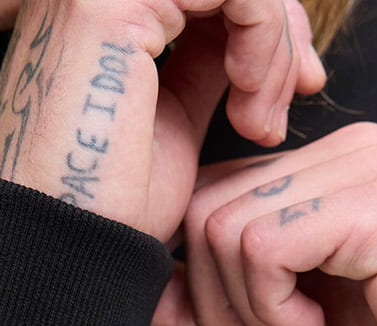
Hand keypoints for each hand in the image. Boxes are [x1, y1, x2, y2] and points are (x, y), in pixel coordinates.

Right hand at [0, 0, 325, 239]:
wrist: (74, 251)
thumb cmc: (113, 210)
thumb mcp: (175, 122)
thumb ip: (205, 65)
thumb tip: (253, 35)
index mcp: (103, 15)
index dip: (267, 20)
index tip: (302, 84)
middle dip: (280, 26)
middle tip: (297, 95)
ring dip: (272, 41)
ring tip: (262, 118)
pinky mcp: (104, 2)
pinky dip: (260, 36)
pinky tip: (248, 98)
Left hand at [151, 122, 376, 325]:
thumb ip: (207, 305)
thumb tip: (139, 288)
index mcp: (319, 173)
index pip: (204, 201)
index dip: (204, 284)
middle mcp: (343, 152)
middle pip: (202, 210)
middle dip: (220, 304)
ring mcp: (364, 168)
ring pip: (223, 229)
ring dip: (251, 314)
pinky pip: (263, 247)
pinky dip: (275, 313)